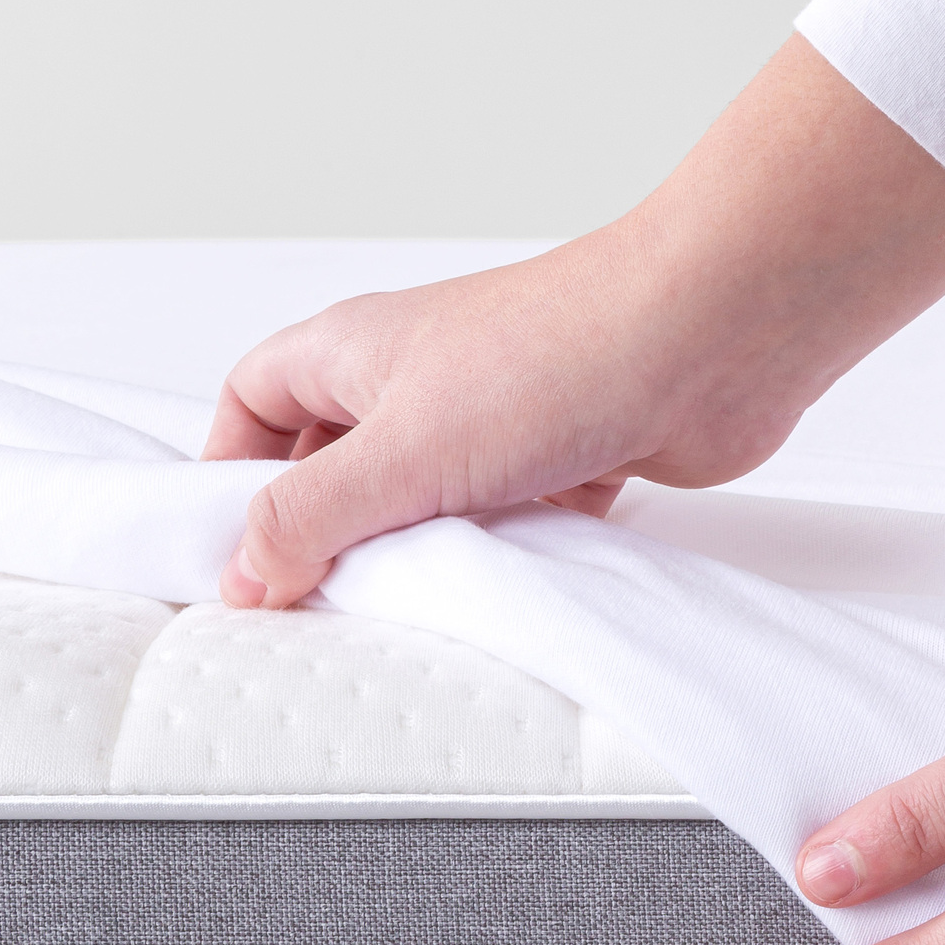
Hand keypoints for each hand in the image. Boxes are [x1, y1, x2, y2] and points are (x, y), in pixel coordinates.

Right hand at [203, 36, 944, 608]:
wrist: (711, 340)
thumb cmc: (559, 354)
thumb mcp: (401, 452)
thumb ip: (314, 516)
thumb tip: (244, 571)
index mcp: (355, 351)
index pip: (255, 402)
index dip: (233, 472)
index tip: (233, 552)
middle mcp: (424, 377)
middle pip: (344, 462)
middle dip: (336, 532)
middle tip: (327, 602)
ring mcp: (501, 417)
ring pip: (437, 500)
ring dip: (430, 551)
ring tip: (422, 605)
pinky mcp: (575, 455)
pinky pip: (519, 519)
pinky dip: (512, 553)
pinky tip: (510, 586)